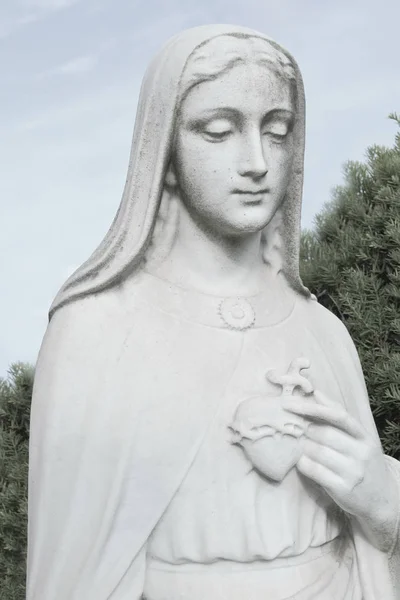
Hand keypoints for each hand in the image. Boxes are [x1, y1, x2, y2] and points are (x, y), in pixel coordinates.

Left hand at [282, 391, 398, 550]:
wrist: (381, 500)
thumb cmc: (362, 462)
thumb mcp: (358, 439)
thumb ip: (338, 416)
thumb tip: (317, 393)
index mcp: (364, 436)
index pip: (338, 415)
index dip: (312, 408)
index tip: (290, 404)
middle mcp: (361, 452)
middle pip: (324, 433)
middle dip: (304, 430)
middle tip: (295, 430)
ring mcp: (353, 471)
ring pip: (317, 451)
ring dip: (302, 446)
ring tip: (298, 444)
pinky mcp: (343, 488)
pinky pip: (314, 470)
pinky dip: (302, 463)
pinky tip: (300, 461)